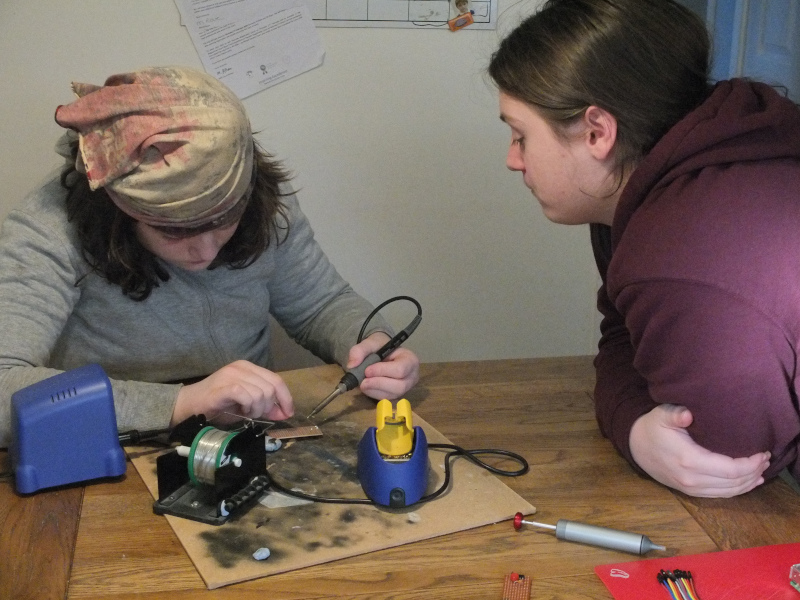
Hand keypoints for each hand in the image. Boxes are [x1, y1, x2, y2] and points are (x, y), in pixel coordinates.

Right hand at [171, 360, 293, 426]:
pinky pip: (246, 395)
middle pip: (271, 387)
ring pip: (260, 393)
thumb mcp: (248, 405)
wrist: (189, 406)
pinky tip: (240, 410)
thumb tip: (285, 412)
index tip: (288, 413)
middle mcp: (242, 367)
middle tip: (255, 414)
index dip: (286, 397)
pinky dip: (247, 406)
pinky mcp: (224, 386)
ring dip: (257, 409)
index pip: (276, 379)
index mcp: (249, 368)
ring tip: (245, 412)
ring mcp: (232, 375)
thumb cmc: (218, 405)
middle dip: (268, 406)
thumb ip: (265, 406)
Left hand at [348, 333, 419, 399]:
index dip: (382, 371)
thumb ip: (359, 350)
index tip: (367, 370)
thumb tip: (352, 365)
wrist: (381, 353)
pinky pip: (386, 399)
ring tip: (362, 383)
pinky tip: (366, 387)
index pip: (400, 369)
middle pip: (399, 386)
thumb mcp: (370, 343)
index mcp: (410, 360)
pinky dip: (373, 394)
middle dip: (378, 384)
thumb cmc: (380, 347)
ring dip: (374, 390)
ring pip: (392, 395)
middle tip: (363, 381)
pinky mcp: (396, 395)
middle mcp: (411, 376)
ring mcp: (405, 388)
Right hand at [629, 404, 769, 497]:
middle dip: (754, 472)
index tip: (762, 452)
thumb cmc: (652, 428)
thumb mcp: (662, 415)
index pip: (730, 470)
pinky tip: (749, 482)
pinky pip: (721, 495)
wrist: (636, 446)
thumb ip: (675, 414)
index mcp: (689, 460)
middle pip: (734, 483)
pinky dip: (738, 490)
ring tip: (761, 468)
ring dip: (749, 482)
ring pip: (729, 492)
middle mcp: (692, 479)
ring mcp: (691, 488)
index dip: (750, 464)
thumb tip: (687, 414)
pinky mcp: (690, 491)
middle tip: (766, 458)